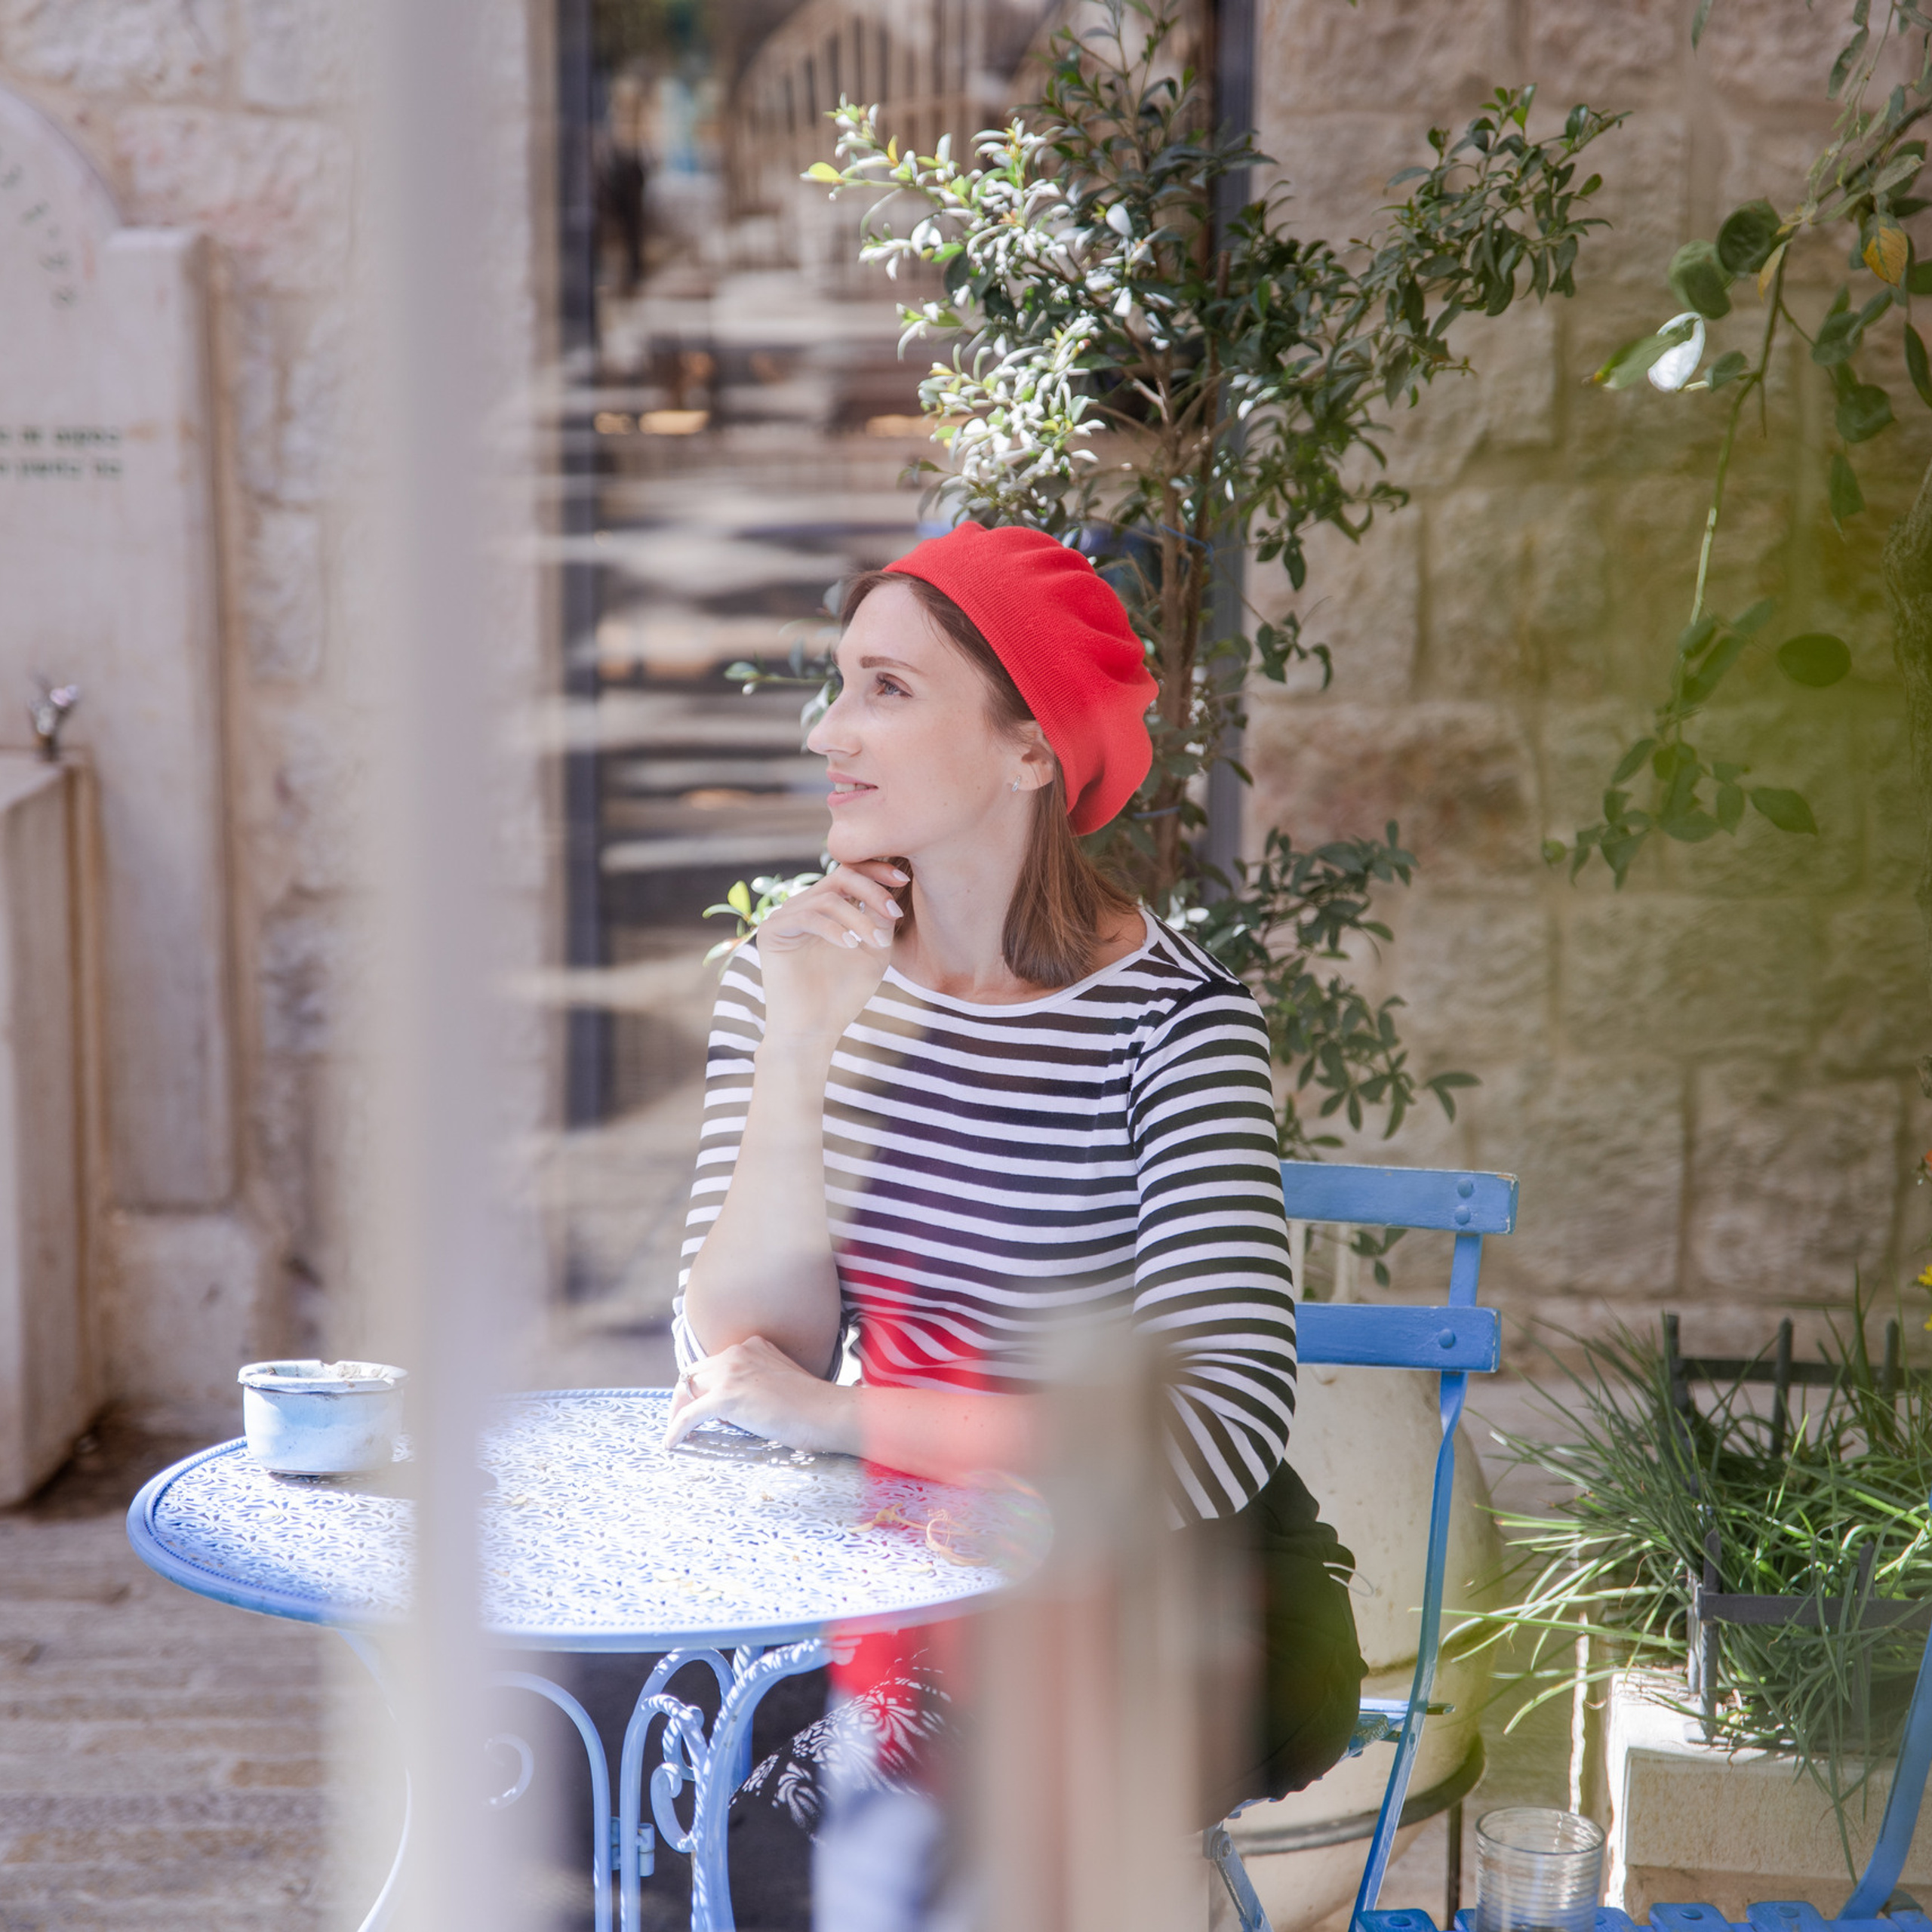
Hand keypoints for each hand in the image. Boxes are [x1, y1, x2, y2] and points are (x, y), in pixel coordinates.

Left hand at [663, 1336, 857, 1453]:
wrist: (827, 1412)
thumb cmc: (814, 1406)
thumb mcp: (781, 1382)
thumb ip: (758, 1384)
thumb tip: (737, 1408)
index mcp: (753, 1346)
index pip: (714, 1363)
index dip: (703, 1385)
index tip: (700, 1405)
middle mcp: (738, 1353)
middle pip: (694, 1374)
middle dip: (684, 1397)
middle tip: (681, 1421)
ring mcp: (731, 1373)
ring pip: (688, 1391)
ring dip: (678, 1413)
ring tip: (675, 1434)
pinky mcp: (725, 1398)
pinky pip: (688, 1415)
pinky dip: (676, 1430)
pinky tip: (671, 1444)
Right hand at [754, 861, 906, 1046]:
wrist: (814, 1032)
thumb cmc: (844, 995)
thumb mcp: (874, 950)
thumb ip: (879, 917)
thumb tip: (889, 884)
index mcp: (827, 909)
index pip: (850, 872)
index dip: (876, 869)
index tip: (903, 880)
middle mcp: (804, 907)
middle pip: (840, 877)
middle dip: (872, 891)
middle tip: (893, 913)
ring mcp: (785, 917)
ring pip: (828, 899)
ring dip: (858, 920)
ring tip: (875, 944)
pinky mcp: (771, 931)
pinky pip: (807, 916)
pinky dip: (833, 929)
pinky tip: (850, 946)